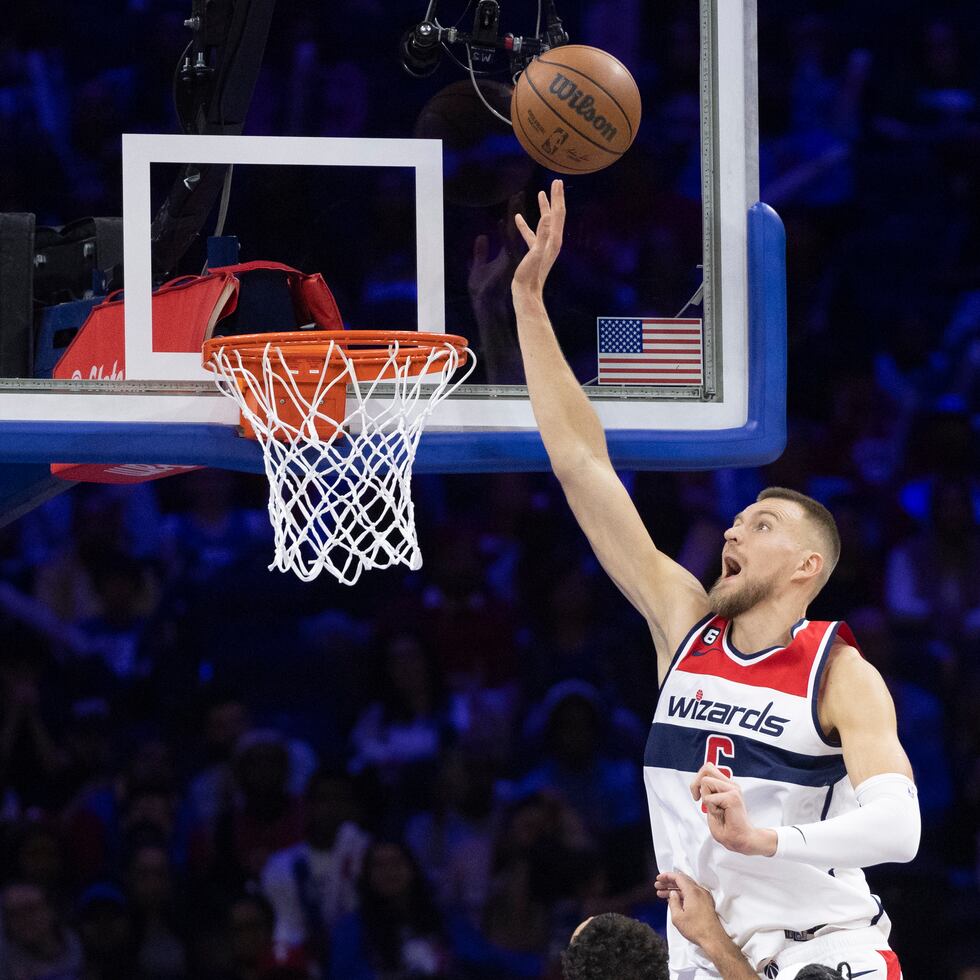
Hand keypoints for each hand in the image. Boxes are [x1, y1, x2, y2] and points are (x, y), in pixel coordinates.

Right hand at [512, 179, 564, 295]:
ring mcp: (544, 246)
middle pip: (555, 215)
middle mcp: (552, 241)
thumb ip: (541, 235)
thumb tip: (547, 215)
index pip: (557, 213)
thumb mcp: (535, 253)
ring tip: (540, 194)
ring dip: (544, 208)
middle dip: (555, 198)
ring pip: (545, 222)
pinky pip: (532, 233)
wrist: (526, 294)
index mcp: (553, 240)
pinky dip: (527, 224)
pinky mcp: (535, 251)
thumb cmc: (529, 275)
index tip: (557, 181)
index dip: (557, 197)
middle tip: (556, 182)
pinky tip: (518, 218)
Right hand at [655, 870, 726, 945]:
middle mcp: (700, 891)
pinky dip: (683, 894)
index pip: (678, 877)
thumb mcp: (678, 917)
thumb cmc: (696, 929)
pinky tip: (676, 901)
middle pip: (682, 881)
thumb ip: (673, 902)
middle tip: (658, 886)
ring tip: (663, 894)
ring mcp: (705, 897)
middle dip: (669, 883)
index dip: (667, 876)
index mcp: (693, 891)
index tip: (659, 879)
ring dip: (675, 890)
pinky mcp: (707, 903)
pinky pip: (693, 894)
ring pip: (687, 888)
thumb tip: (672, 894)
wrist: (714, 940)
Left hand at [690, 763, 776, 856]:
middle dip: (696, 783)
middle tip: (697, 799)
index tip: (697, 796)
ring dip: (705, 798)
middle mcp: (731, 785)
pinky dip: (711, 808)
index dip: (697, 779)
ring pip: (706, 781)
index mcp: (727, 786)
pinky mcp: (733, 797)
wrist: (741, 840)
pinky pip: (709, 798)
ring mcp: (733, 789)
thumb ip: (708, 792)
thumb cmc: (727, 827)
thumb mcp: (712, 805)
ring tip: (716, 810)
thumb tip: (700, 781)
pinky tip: (722, 815)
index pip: (708, 768)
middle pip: (707, 768)